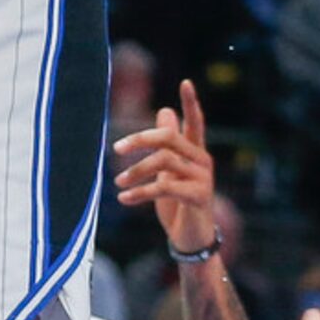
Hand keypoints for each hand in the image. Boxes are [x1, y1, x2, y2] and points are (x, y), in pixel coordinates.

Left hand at [112, 77, 216, 250]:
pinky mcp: (198, 197)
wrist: (191, 238)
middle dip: (139, 139)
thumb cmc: (177, 200)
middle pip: (168, 137)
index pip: (195, 121)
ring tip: (118, 182)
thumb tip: (165, 109)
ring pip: (163, 162)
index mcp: (194, 151)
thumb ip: (168, 143)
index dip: (191, 103)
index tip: (186, 81)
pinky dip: (139, 192)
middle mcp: (202, 160)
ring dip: (135, 172)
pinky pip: (164, 187)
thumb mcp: (170, 169)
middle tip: (116, 148)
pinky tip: (124, 199)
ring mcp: (203, 179)